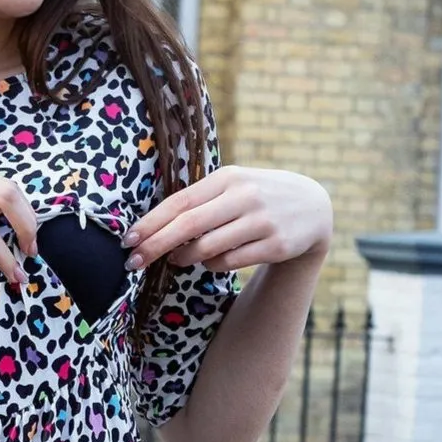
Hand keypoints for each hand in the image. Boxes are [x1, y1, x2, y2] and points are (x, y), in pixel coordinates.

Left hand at [122, 166, 331, 273]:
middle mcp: (245, 196)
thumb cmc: (258, 196)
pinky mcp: (275, 245)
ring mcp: (262, 221)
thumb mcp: (234, 185)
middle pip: (189, 225)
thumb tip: (154, 226)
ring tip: (175, 259)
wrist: (314, 207)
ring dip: (184, 257)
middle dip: (156, 245)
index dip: (151, 222)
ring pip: (208, 247)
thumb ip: (200, 200)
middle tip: (133, 261)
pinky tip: (209, 261)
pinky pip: (230, 262)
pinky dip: (212, 265)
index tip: (128, 239)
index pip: (181, 201)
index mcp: (228, 177)